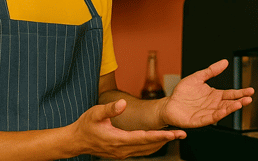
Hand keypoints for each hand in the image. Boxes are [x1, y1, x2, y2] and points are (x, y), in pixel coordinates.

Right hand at [71, 99, 185, 158]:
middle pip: (149, 145)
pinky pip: (141, 151)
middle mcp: (122, 150)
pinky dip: (152, 146)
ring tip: (175, 136)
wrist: (75, 141)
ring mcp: (122, 153)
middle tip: (182, 134)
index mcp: (118, 139)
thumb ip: (110, 109)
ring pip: (146, 150)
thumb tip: (123, 103)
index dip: (160, 136)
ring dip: (161, 143)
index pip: (144, 138)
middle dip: (166, 139)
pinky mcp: (122, 153)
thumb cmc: (85, 125)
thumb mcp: (95, 113)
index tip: (173, 133)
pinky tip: (159, 140)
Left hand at [160, 59, 254, 127]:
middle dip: (240, 100)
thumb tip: (224, 62)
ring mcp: (208, 113)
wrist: (169, 104)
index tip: (250, 90)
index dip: (241, 92)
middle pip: (230, 103)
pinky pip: (211, 118)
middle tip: (249, 98)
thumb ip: (211, 70)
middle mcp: (213, 104)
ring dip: (231, 108)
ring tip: (240, 103)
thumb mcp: (198, 77)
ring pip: (223, 111)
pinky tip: (224, 111)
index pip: (231, 93)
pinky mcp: (200, 120)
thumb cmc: (182, 92)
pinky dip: (218, 115)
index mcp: (215, 95)